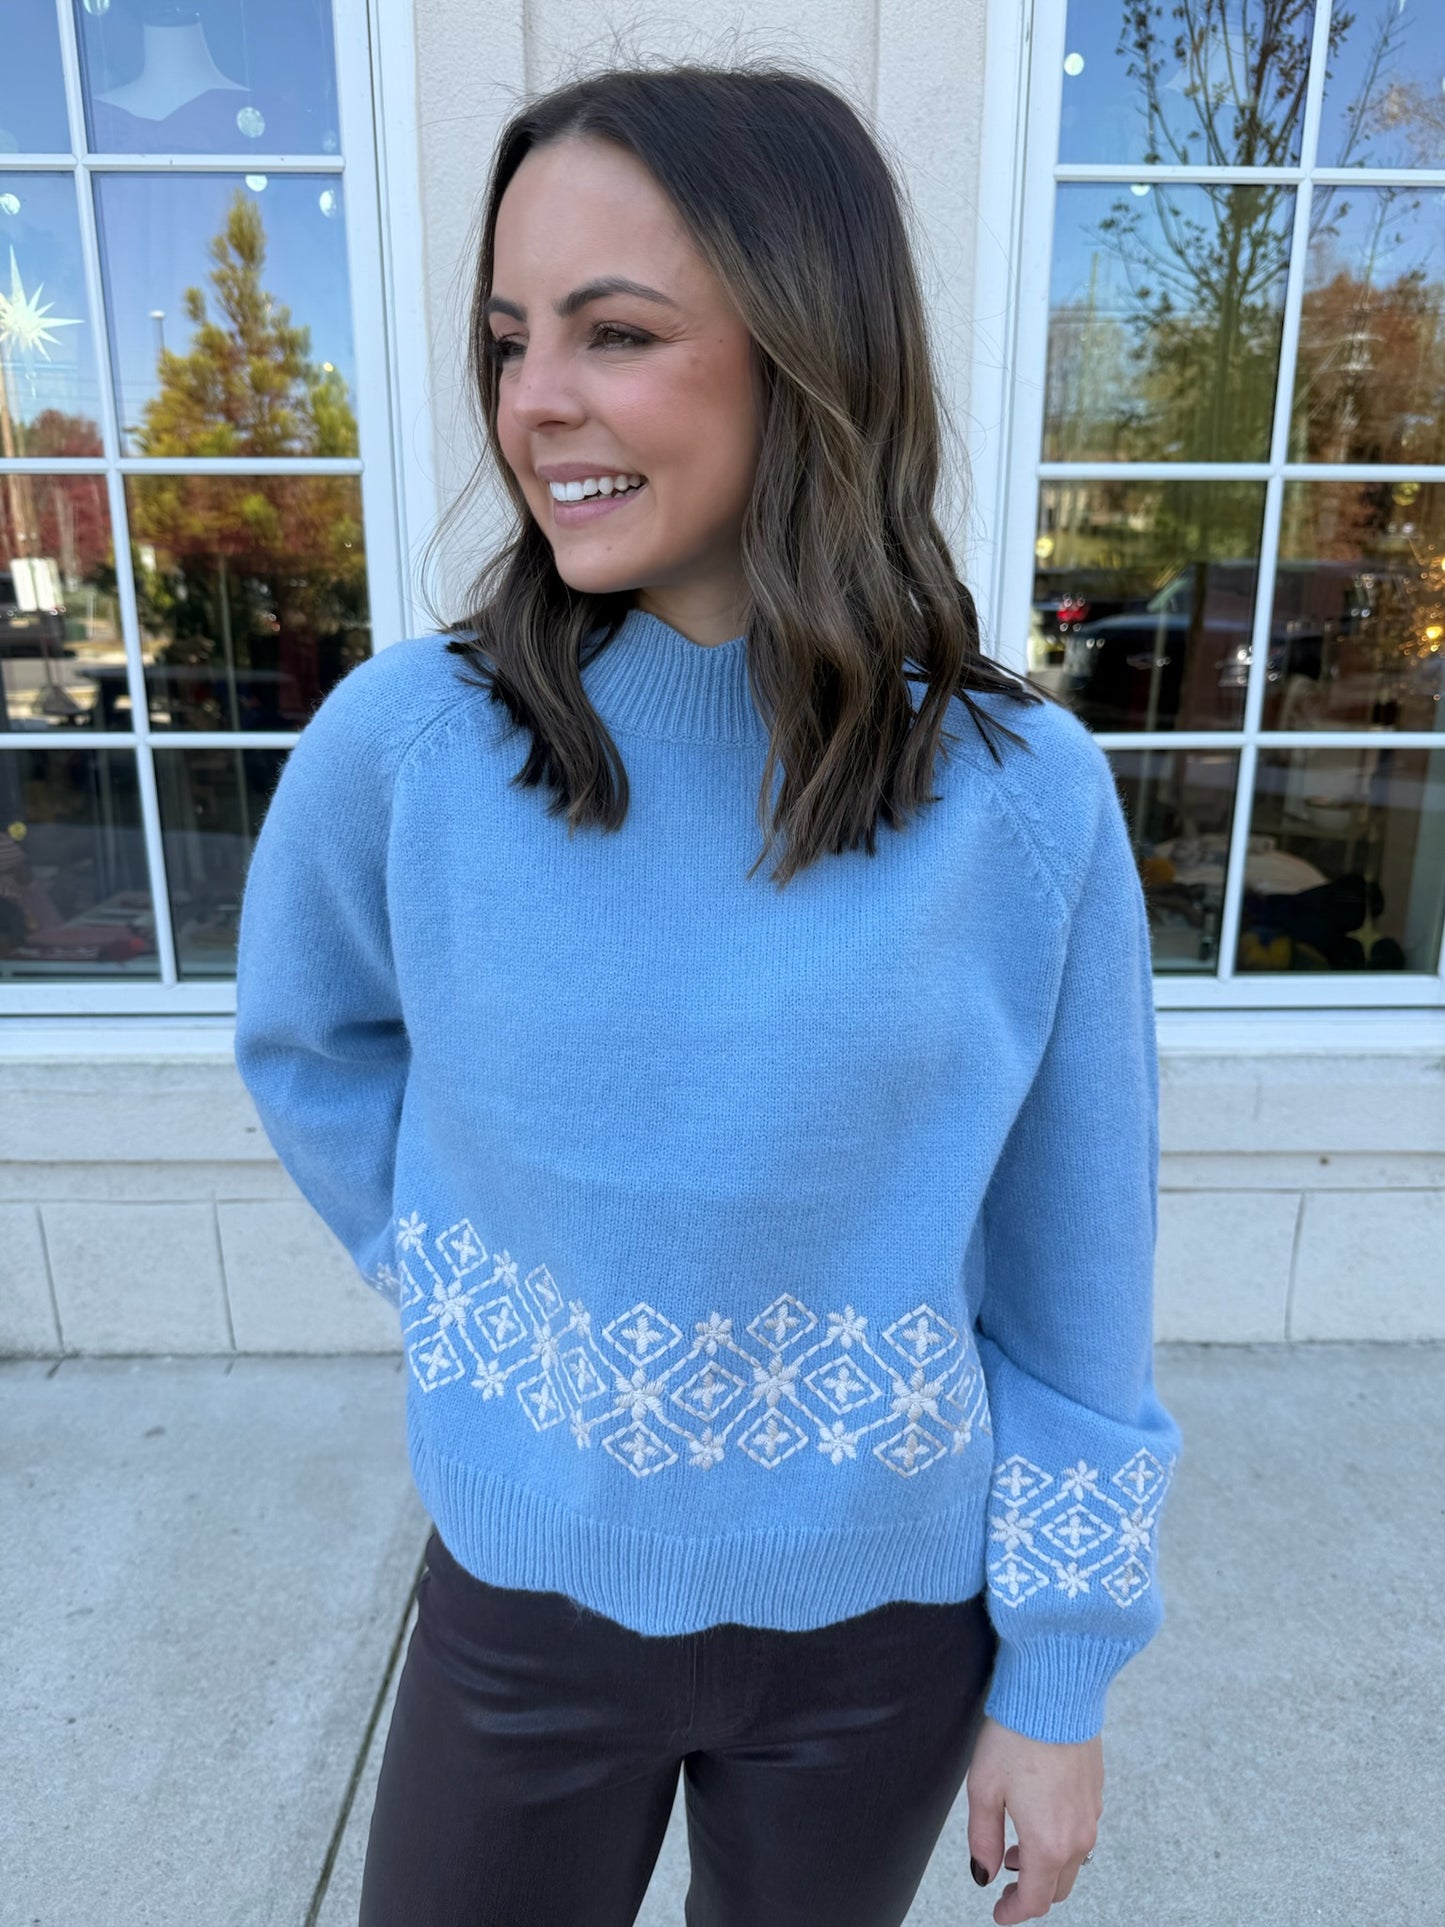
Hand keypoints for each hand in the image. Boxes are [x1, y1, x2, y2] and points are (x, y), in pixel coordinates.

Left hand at [964, 1715, 1102, 1921]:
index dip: (1014, 1912)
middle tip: (1006, 1886)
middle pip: (1058, 1887)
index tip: (999, 1913)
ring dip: (1046, 1865)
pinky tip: (1038, 1818)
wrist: (1055, 1693)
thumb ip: (982, 1839)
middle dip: (1032, 1892)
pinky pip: (1081, 1832)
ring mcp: (1091, 1815)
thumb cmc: (1015, 1737)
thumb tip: (984, 1873)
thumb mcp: (983, 1789)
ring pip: (1072, 1860)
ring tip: (1015, 1849)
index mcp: (1048, 1843)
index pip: (1036, 1900)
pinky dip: (1060, 1840)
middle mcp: (1077, 1836)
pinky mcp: (1096, 1792)